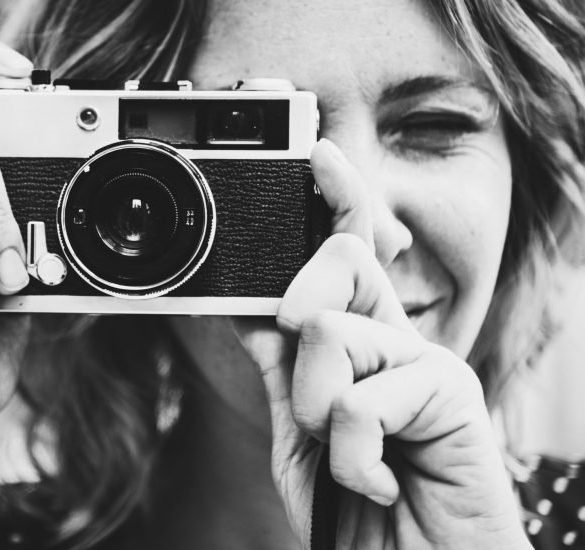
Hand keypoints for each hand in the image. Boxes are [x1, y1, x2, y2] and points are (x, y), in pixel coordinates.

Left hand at [233, 140, 528, 548]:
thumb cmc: (360, 513)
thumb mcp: (301, 437)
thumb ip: (281, 371)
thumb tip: (245, 310)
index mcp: (362, 348)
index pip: (348, 256)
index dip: (336, 199)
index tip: (316, 153)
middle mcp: (397, 343)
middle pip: (341, 261)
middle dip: (298, 314)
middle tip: (313, 396)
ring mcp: (426, 365)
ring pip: (328, 332)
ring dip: (314, 414)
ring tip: (349, 461)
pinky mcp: (450, 394)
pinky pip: (359, 397)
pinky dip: (349, 455)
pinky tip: (378, 481)